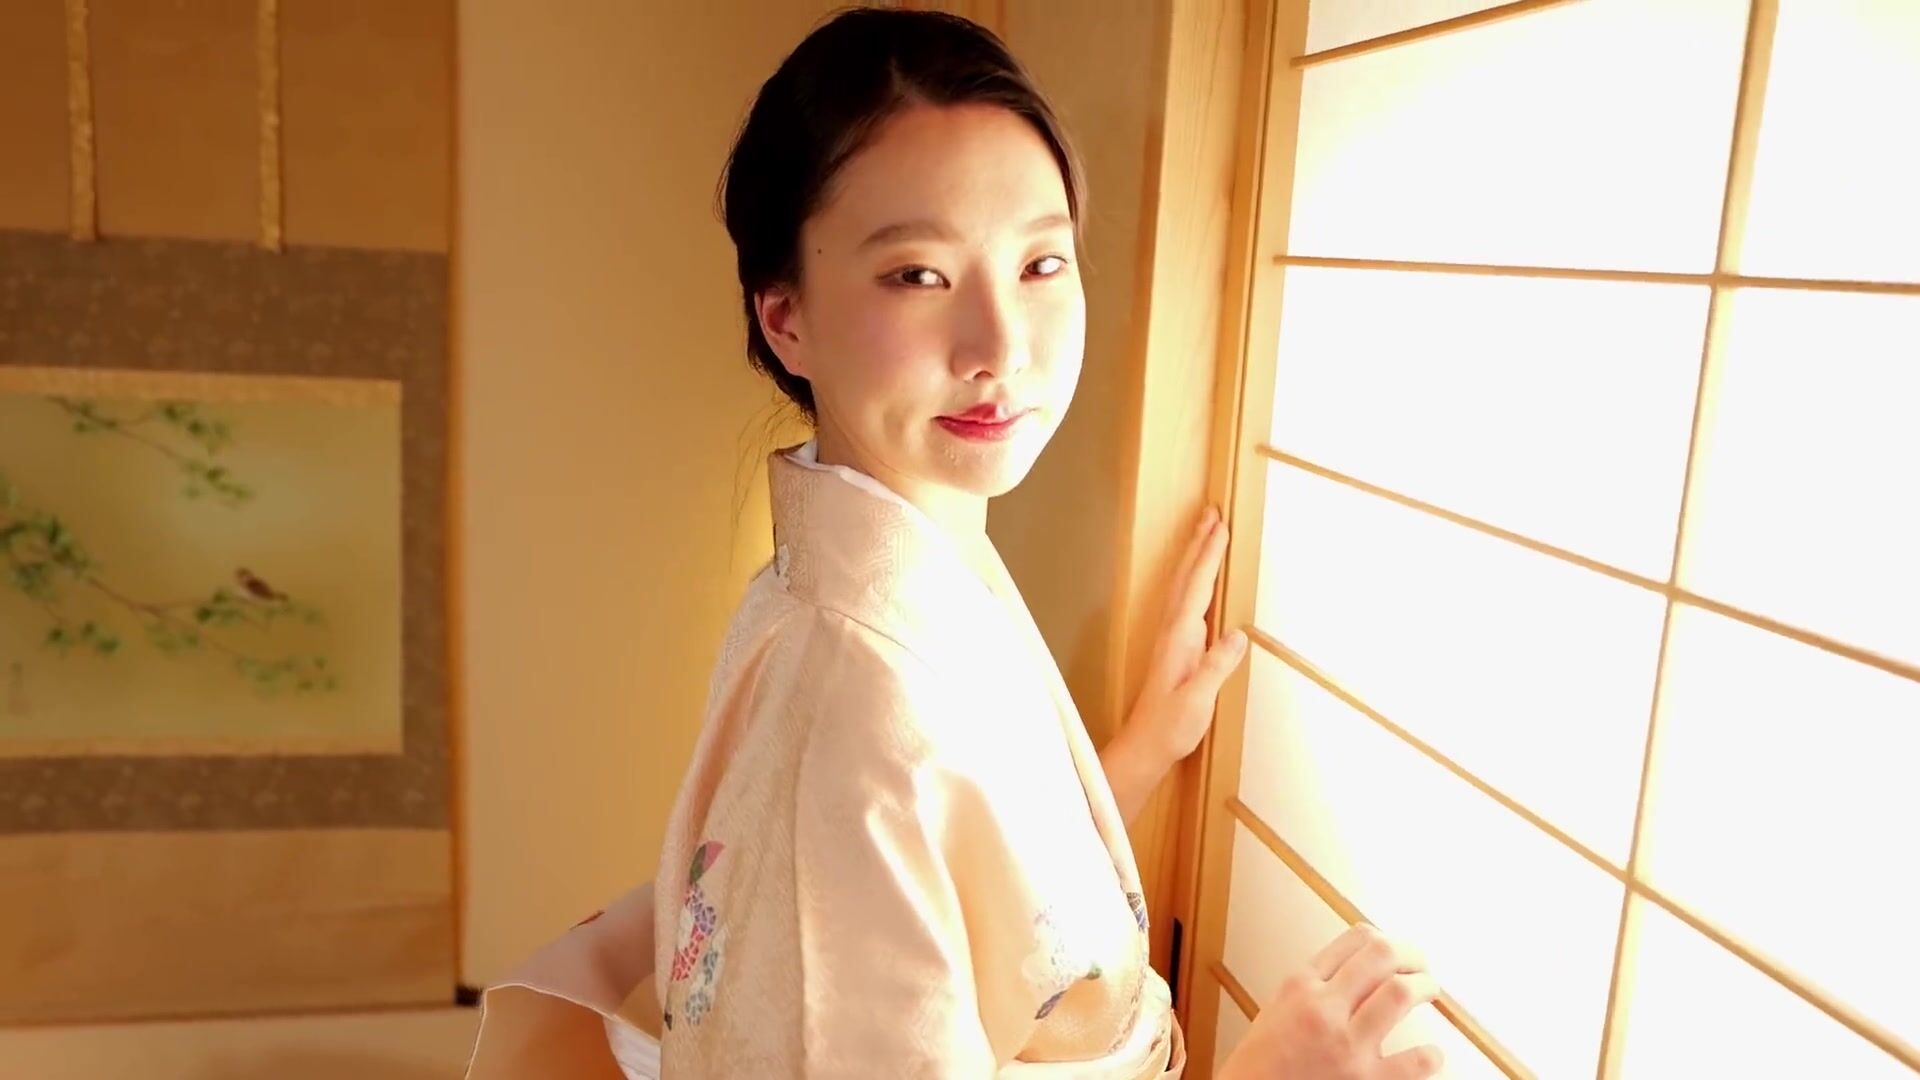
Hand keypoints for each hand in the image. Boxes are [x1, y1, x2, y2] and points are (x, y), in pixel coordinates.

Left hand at [1127, 505, 1248, 763]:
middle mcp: (1173, 631)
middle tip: (1211, 512)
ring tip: (1206, 533)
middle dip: (1199, 543)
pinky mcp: (1175, 648)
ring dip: (1195, 557)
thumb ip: (1216, 666)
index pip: (1198, 587)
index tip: (1221, 527)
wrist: (1145, 746)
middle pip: (1187, 577)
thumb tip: (1238, 633)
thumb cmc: (1170, 726)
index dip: (1209, 556)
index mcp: (1179, 638)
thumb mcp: (1197, 700)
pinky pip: (1186, 601)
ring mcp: (1172, 638)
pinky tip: (1200, 581)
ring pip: (1184, 586)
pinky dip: (1195, 580)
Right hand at [1218, 924, 1443, 1079]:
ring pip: (1400, 993)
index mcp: (1300, 986)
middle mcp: (1322, 1008)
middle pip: (1382, 955)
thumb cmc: (1262, 1064)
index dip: (1385, 939)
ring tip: (1429, 990)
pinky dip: (1429, 1055)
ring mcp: (1345, 1045)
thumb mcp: (1279, 1009)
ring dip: (1424, 987)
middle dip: (1412, 954)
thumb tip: (1363, 970)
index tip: (1394, 950)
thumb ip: (1316, 987)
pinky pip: (1414, 1062)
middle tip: (1420, 965)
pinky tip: (1430, 1054)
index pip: (1355, 940)